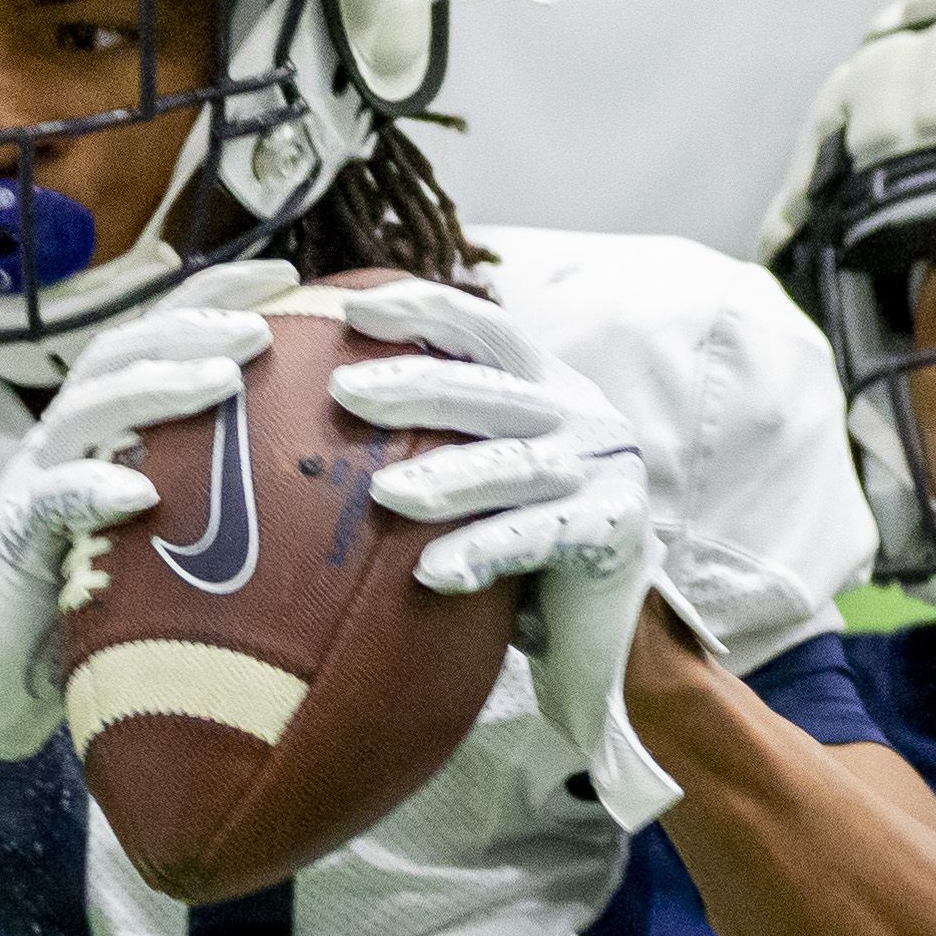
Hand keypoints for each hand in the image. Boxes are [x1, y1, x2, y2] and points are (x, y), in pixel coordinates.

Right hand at [0, 294, 278, 760]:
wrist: (9, 654)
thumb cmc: (106, 581)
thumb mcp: (170, 519)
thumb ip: (216, 477)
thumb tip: (320, 454)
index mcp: (109, 418)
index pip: (159, 333)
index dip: (215, 294)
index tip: (287, 277)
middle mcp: (70, 433)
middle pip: (121, 354)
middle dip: (190, 328)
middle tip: (260, 329)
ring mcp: (35, 478)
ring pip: (88, 410)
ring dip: (156, 388)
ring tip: (221, 380)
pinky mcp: (14, 536)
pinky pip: (49, 503)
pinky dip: (91, 489)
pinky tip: (138, 491)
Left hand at [326, 278, 675, 826]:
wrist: (599, 625)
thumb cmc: (519, 543)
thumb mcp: (483, 471)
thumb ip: (435, 433)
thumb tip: (320, 404)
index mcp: (545, 385)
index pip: (484, 329)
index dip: (423, 310)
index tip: (352, 310)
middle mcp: (579, 415)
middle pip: (491, 390)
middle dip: (416, 386)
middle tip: (345, 393)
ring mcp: (603, 470)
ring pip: (515, 465)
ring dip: (449, 477)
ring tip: (387, 495)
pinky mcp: (614, 529)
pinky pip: (541, 537)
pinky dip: (486, 550)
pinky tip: (433, 572)